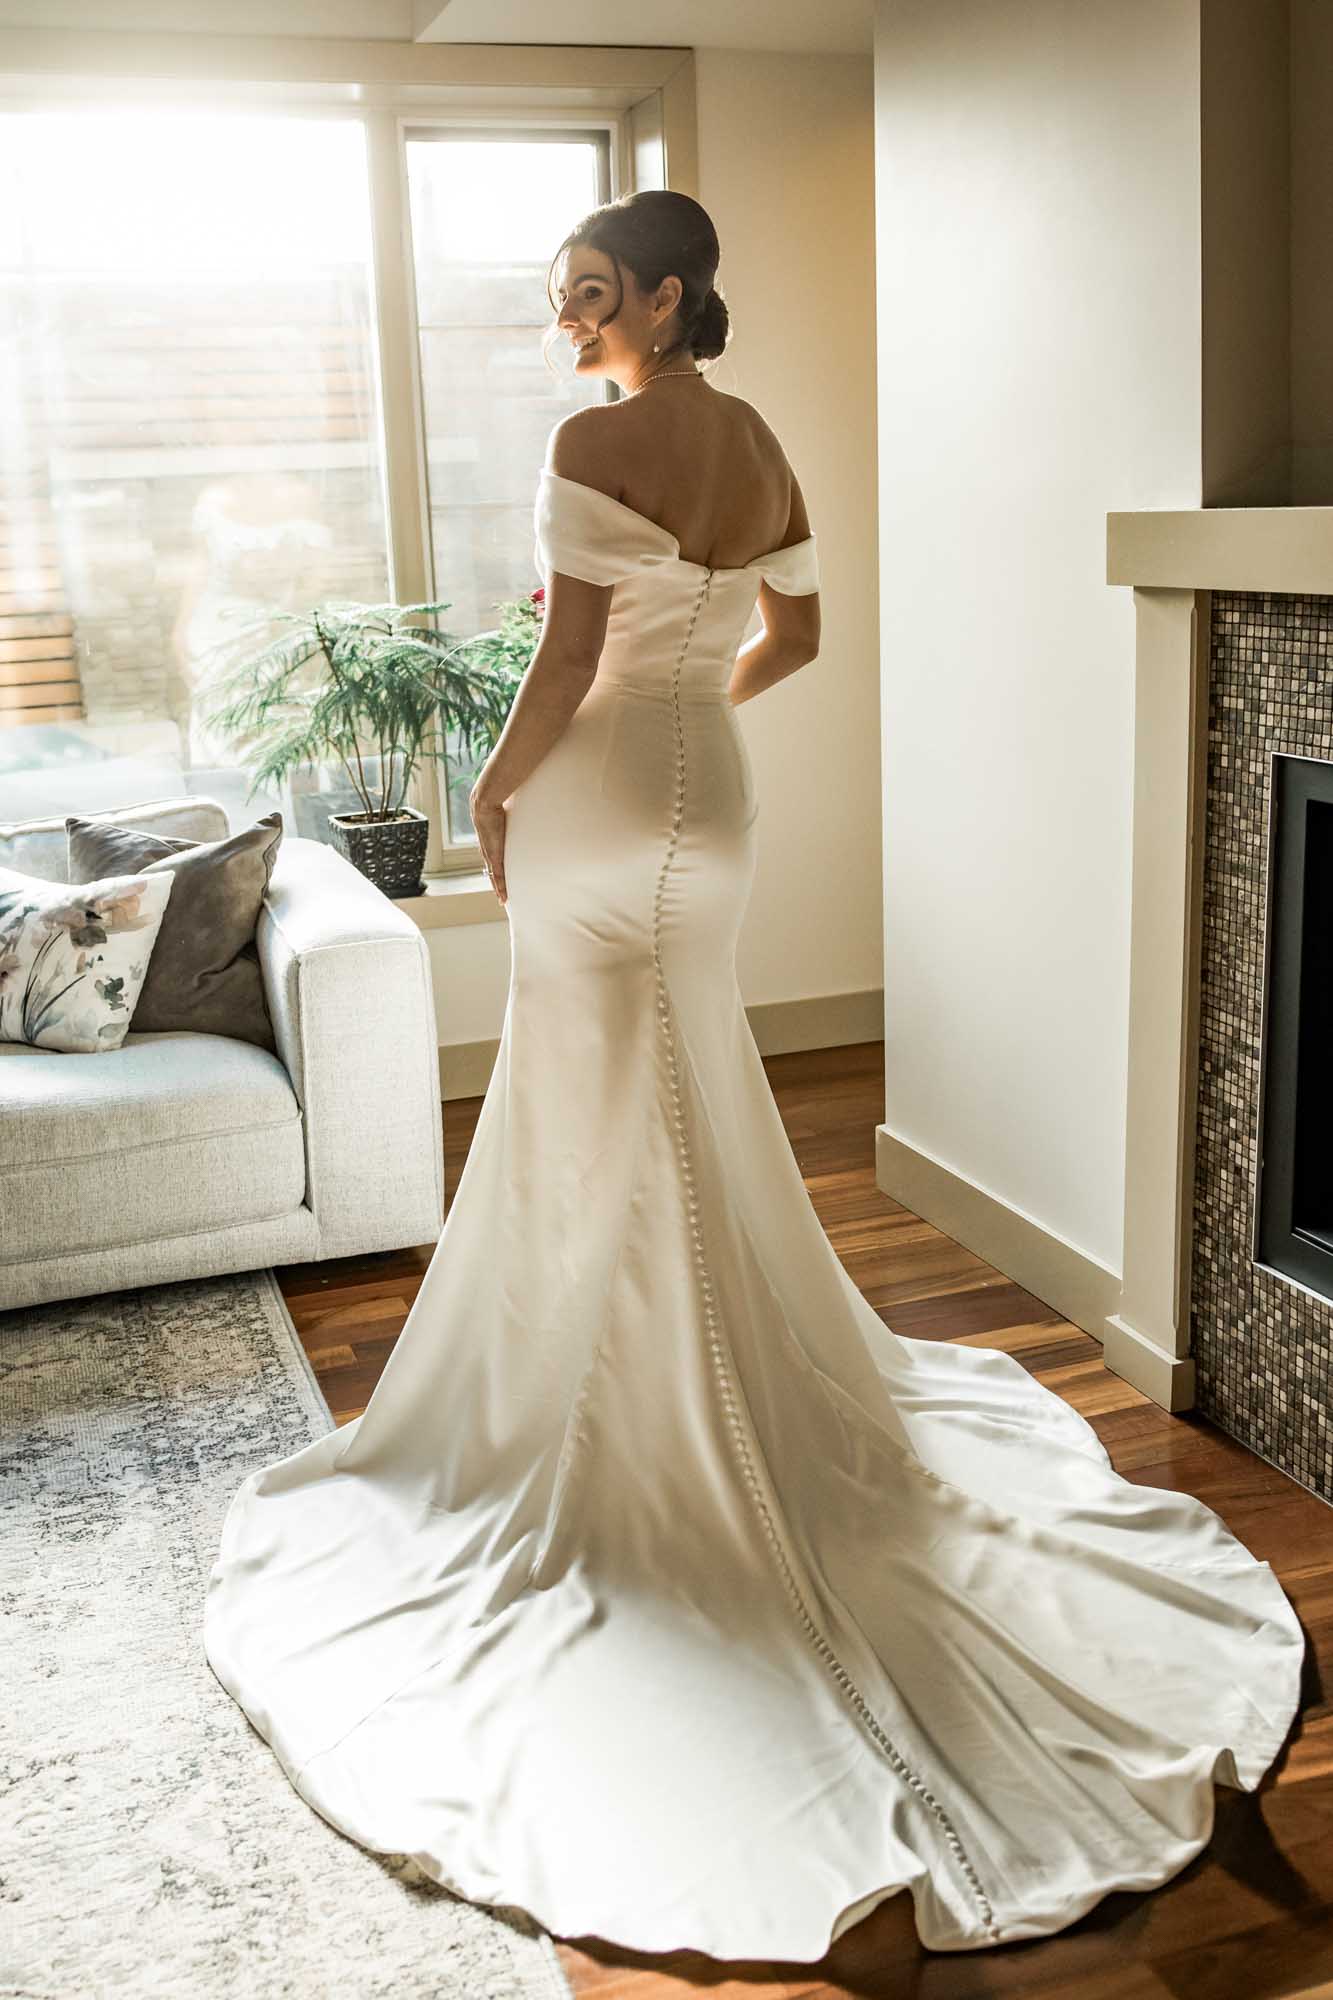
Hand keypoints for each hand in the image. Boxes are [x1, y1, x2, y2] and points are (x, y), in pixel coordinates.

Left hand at [469, 781, 507, 904]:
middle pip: (491, 870)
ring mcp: (490, 854)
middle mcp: (487, 848)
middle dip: (496, 881)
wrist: (485, 801)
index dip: (495, 866)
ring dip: (498, 888)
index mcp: (489, 838)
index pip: (492, 856)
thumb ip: (512, 805)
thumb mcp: (506, 806)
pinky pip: (498, 877)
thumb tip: (520, 796)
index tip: (499, 874)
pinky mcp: (495, 857)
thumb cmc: (496, 798)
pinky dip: (501, 888)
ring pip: (494, 876)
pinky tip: (503, 898)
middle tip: (501, 893)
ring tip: (502, 899)